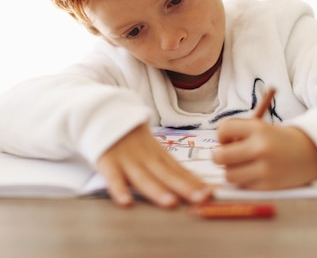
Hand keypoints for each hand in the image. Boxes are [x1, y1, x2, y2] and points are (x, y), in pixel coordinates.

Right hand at [96, 124, 211, 207]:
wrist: (103, 113)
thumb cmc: (130, 137)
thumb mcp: (151, 147)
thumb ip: (168, 166)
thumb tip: (196, 185)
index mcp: (157, 153)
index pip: (179, 169)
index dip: (195, 182)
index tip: (212, 193)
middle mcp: (145, 157)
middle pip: (167, 174)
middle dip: (184, 187)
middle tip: (202, 198)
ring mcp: (126, 159)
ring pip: (143, 177)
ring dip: (157, 190)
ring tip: (171, 203)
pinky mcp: (108, 161)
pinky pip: (113, 177)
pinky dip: (119, 189)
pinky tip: (126, 202)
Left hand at [212, 119, 316, 189]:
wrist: (311, 152)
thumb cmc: (279, 139)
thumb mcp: (262, 127)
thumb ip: (239, 134)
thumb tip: (217, 149)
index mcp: (258, 128)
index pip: (223, 130)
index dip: (221, 136)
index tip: (229, 139)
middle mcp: (260, 148)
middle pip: (219, 157)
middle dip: (219, 156)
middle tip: (227, 156)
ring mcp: (265, 169)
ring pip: (228, 175)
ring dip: (231, 170)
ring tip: (242, 165)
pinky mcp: (268, 185)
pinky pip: (242, 185)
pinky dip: (244, 180)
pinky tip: (255, 173)